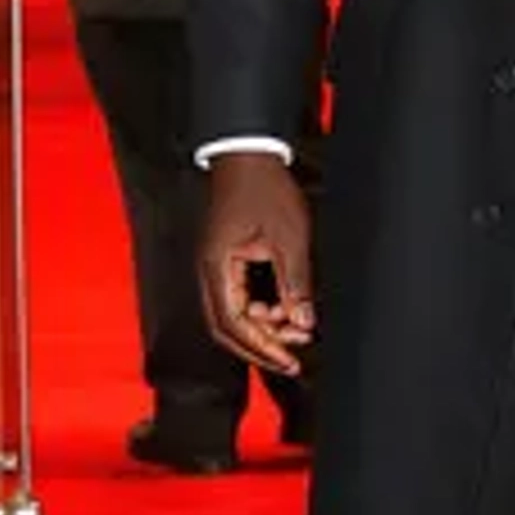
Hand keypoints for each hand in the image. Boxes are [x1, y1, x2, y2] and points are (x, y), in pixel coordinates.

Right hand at [198, 150, 316, 376]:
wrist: (249, 154)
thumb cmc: (264, 188)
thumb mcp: (289, 239)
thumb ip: (295, 284)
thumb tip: (303, 322)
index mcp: (218, 267)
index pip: (233, 324)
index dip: (261, 347)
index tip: (287, 361)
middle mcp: (210, 271)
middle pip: (228, 327)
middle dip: (261, 345)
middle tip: (292, 356)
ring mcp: (217, 266)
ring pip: (234, 315)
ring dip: (263, 327)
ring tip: (296, 330)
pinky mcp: (227, 260)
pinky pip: (239, 297)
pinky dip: (261, 309)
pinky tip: (285, 310)